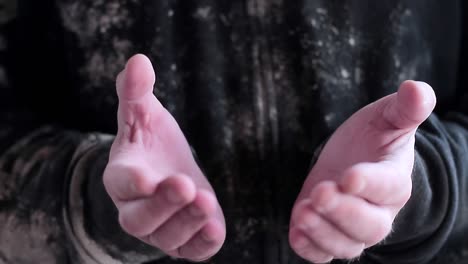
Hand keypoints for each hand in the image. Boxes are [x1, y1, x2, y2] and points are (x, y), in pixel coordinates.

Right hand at [103, 54, 225, 260]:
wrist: (167, 169)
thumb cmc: (151, 143)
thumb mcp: (144, 114)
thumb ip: (137, 92)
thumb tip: (138, 60)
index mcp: (123, 177)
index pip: (121, 184)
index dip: (132, 184)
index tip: (147, 177)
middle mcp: (136, 209)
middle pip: (141, 219)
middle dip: (163, 205)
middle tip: (186, 185)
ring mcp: (160, 229)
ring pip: (168, 237)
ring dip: (187, 222)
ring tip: (206, 201)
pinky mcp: (184, 239)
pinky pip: (190, 251)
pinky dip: (202, 244)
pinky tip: (217, 227)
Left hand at [289, 81, 435, 262]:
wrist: (355, 158)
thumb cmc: (373, 137)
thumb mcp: (387, 118)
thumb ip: (404, 108)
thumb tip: (417, 88)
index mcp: (394, 179)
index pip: (389, 188)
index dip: (370, 184)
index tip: (348, 176)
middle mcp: (378, 211)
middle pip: (369, 225)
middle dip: (343, 212)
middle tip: (319, 193)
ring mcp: (352, 227)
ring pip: (346, 244)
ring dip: (323, 233)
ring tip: (302, 212)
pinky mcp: (328, 232)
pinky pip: (323, 254)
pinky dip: (310, 248)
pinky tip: (295, 232)